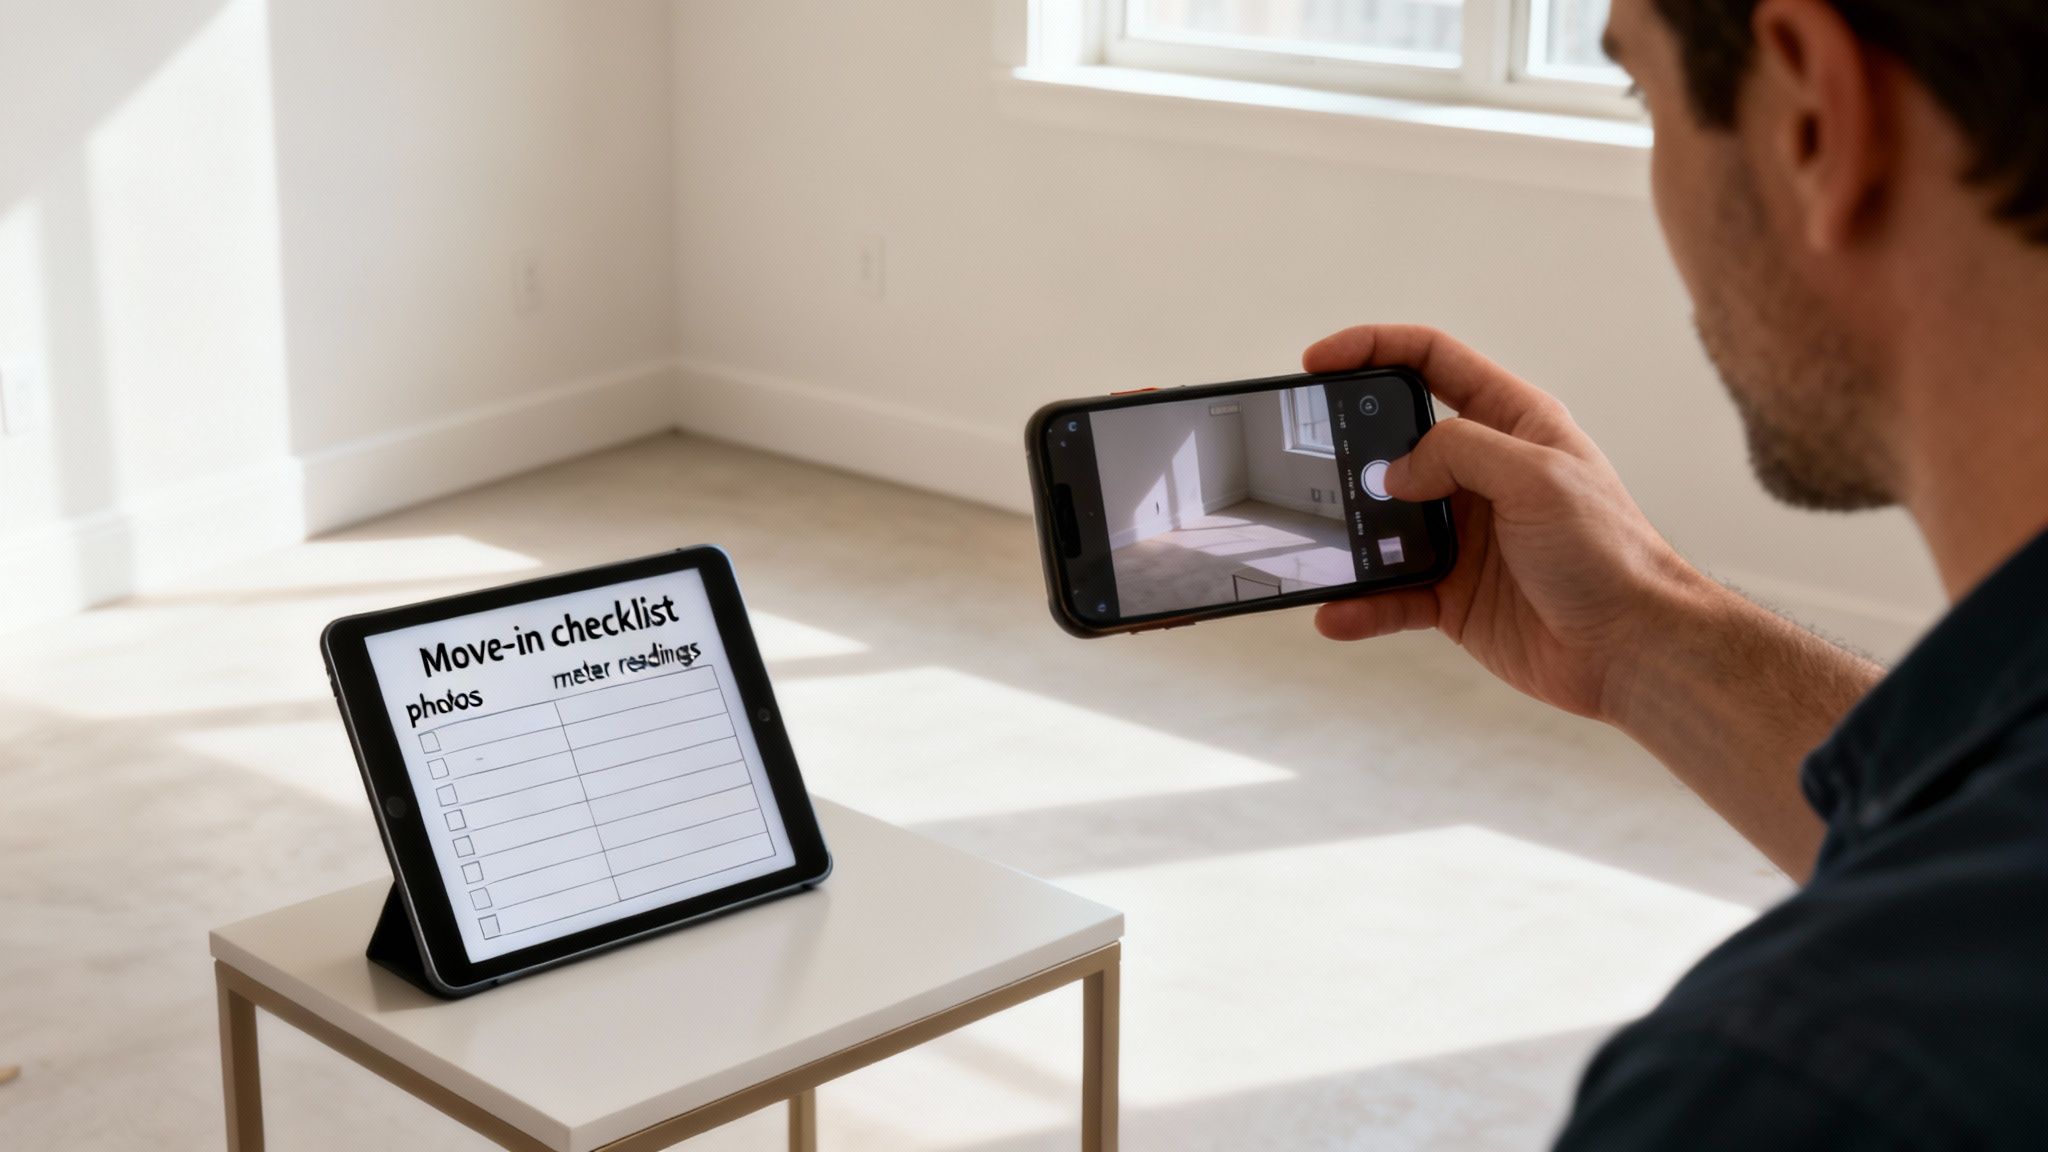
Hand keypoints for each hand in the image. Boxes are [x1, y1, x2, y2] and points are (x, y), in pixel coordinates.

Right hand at [1305, 325, 1706, 721]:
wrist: (1633, 647)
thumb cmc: (1608, 553)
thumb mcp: (1539, 477)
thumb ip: (1461, 451)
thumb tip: (1395, 470)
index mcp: (1512, 424)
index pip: (1431, 361)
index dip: (1373, 349)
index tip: (1318, 362)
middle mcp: (1483, 473)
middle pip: (1395, 442)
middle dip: (1348, 449)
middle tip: (1310, 462)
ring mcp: (1463, 535)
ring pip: (1383, 522)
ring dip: (1350, 536)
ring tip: (1323, 546)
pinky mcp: (1452, 593)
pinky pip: (1391, 593)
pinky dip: (1361, 604)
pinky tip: (1338, 613)